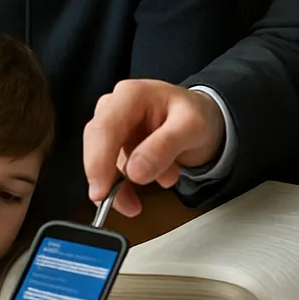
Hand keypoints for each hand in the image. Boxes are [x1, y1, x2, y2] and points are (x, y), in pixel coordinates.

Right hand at [83, 79, 224, 216]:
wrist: (202, 118)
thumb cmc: (194, 115)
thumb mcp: (191, 128)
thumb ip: (164, 147)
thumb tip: (135, 172)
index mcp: (132, 95)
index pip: (105, 127)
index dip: (98, 160)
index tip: (102, 192)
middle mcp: (116, 106)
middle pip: (96, 143)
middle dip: (107, 178)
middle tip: (126, 204)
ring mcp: (113, 125)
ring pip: (102, 161)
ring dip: (126, 183)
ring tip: (166, 179)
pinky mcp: (115, 144)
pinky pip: (111, 170)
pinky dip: (127, 185)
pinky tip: (155, 181)